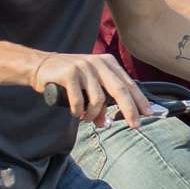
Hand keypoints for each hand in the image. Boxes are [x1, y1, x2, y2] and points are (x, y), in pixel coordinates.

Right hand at [31, 51, 149, 127]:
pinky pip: (79, 100)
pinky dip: (78, 111)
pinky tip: (76, 114)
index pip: (128, 84)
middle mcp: (98, 63)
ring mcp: (83, 67)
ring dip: (94, 115)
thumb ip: (101, 101)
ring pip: (98, 99)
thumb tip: (107, 122)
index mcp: (107, 63)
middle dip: (129, 110)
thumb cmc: (69, 79)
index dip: (140, 100)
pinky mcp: (69, 73)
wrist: (40, 66)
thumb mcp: (89, 86)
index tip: (149, 114)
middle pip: (120, 90)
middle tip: (135, 126)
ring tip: (88, 119)